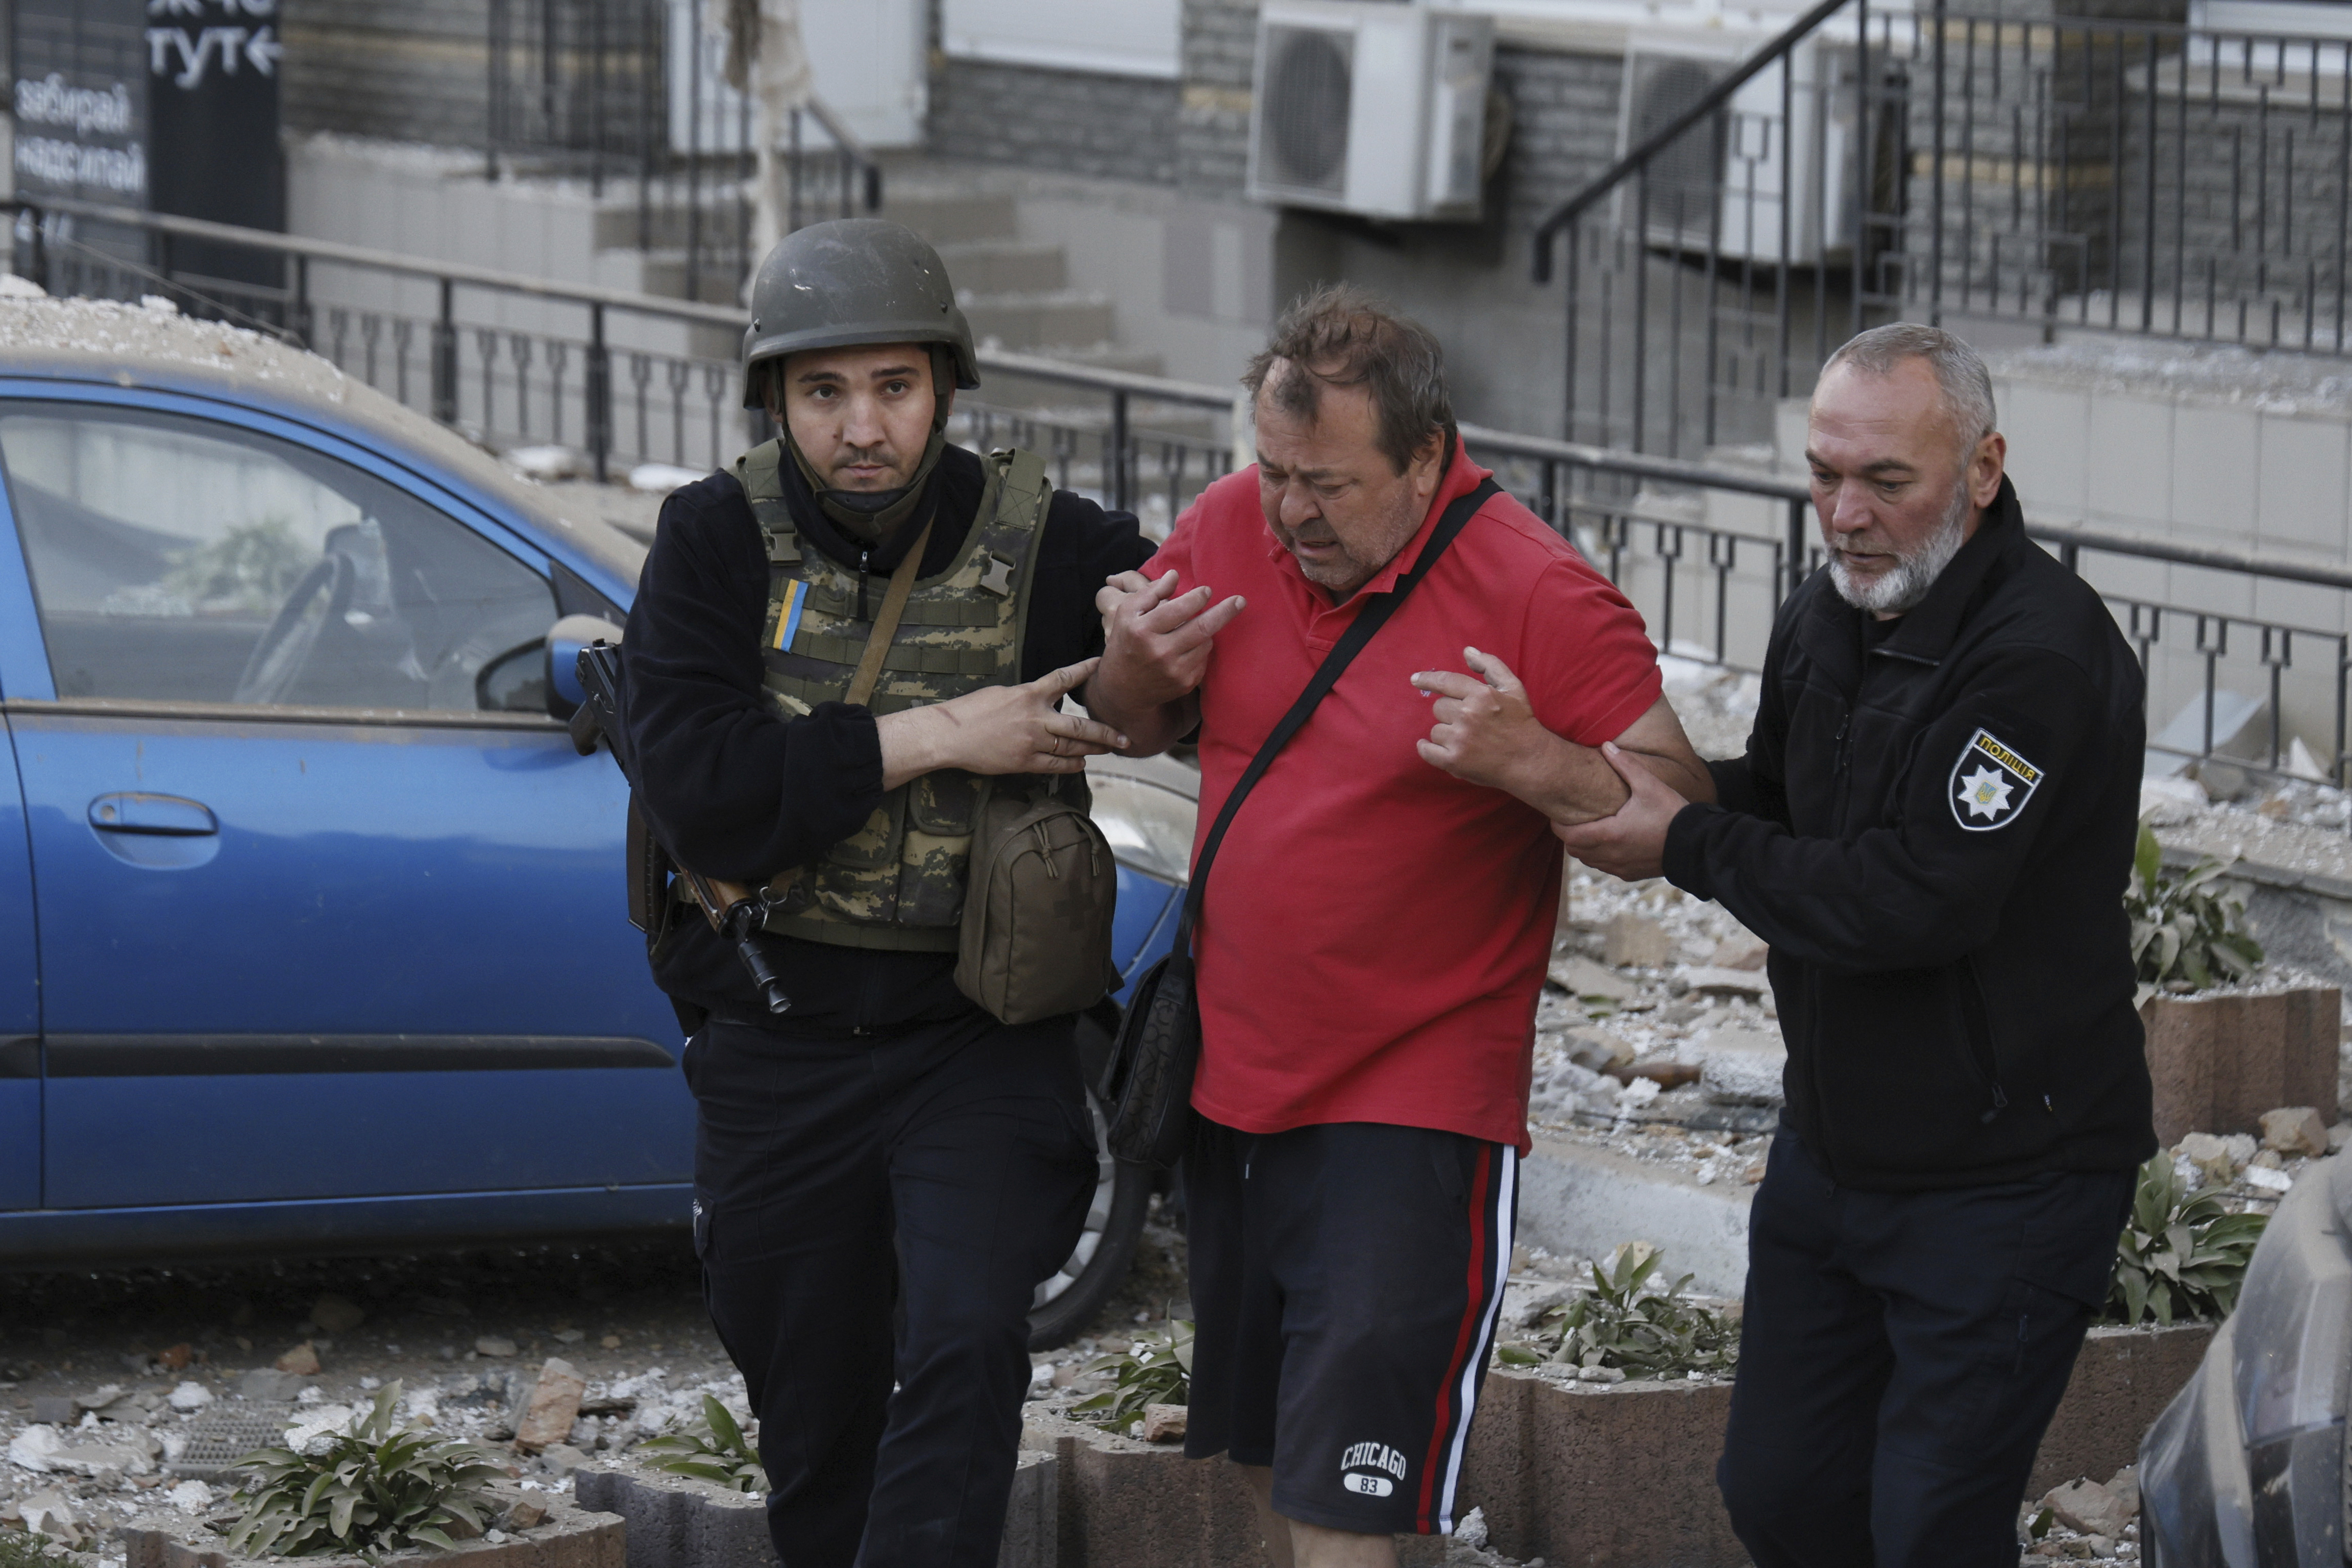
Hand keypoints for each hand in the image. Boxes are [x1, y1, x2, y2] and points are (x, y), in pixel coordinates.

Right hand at [879, 659, 1125, 783]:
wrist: (948, 736)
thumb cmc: (969, 711)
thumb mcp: (1001, 694)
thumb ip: (1026, 697)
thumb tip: (1042, 700)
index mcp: (1028, 695)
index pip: (1063, 679)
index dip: (1083, 670)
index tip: (1099, 664)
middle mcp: (1035, 719)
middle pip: (1079, 726)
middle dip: (1105, 733)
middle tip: (1124, 737)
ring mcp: (1032, 743)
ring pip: (1071, 747)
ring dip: (1092, 749)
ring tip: (1109, 749)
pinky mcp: (1024, 762)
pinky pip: (1055, 765)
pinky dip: (1071, 764)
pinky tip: (1082, 764)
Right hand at [1095, 569, 1245, 710]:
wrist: (1123, 688)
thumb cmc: (1126, 642)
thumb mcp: (1126, 613)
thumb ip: (1151, 592)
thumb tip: (1175, 575)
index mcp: (1143, 631)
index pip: (1179, 609)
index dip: (1198, 597)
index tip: (1207, 591)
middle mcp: (1160, 652)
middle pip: (1203, 628)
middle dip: (1225, 611)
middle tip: (1240, 600)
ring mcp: (1174, 671)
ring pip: (1206, 643)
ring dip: (1207, 631)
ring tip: (1195, 627)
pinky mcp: (1185, 684)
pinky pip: (1204, 659)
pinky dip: (1201, 649)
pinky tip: (1189, 647)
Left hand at [1411, 647, 1547, 791]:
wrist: (1529, 761)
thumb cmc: (1521, 722)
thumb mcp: (1513, 688)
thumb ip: (1490, 665)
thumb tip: (1467, 651)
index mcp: (1481, 695)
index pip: (1446, 682)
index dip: (1428, 679)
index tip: (1416, 679)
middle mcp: (1468, 715)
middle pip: (1439, 707)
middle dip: (1451, 713)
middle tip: (1469, 722)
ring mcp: (1460, 739)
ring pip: (1436, 730)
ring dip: (1447, 733)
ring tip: (1467, 739)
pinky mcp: (1454, 761)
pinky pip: (1426, 750)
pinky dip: (1427, 749)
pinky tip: (1436, 748)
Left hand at [1553, 741, 1688, 881]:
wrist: (1696, 846)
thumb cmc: (1672, 814)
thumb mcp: (1649, 785)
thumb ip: (1625, 765)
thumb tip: (1606, 745)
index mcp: (1610, 834)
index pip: (1569, 835)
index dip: (1558, 825)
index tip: (1557, 814)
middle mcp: (1611, 855)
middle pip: (1574, 850)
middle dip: (1570, 836)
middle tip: (1572, 819)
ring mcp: (1620, 868)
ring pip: (1589, 861)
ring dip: (1584, 847)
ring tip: (1590, 829)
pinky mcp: (1630, 875)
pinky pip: (1605, 868)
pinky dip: (1600, 857)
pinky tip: (1610, 843)